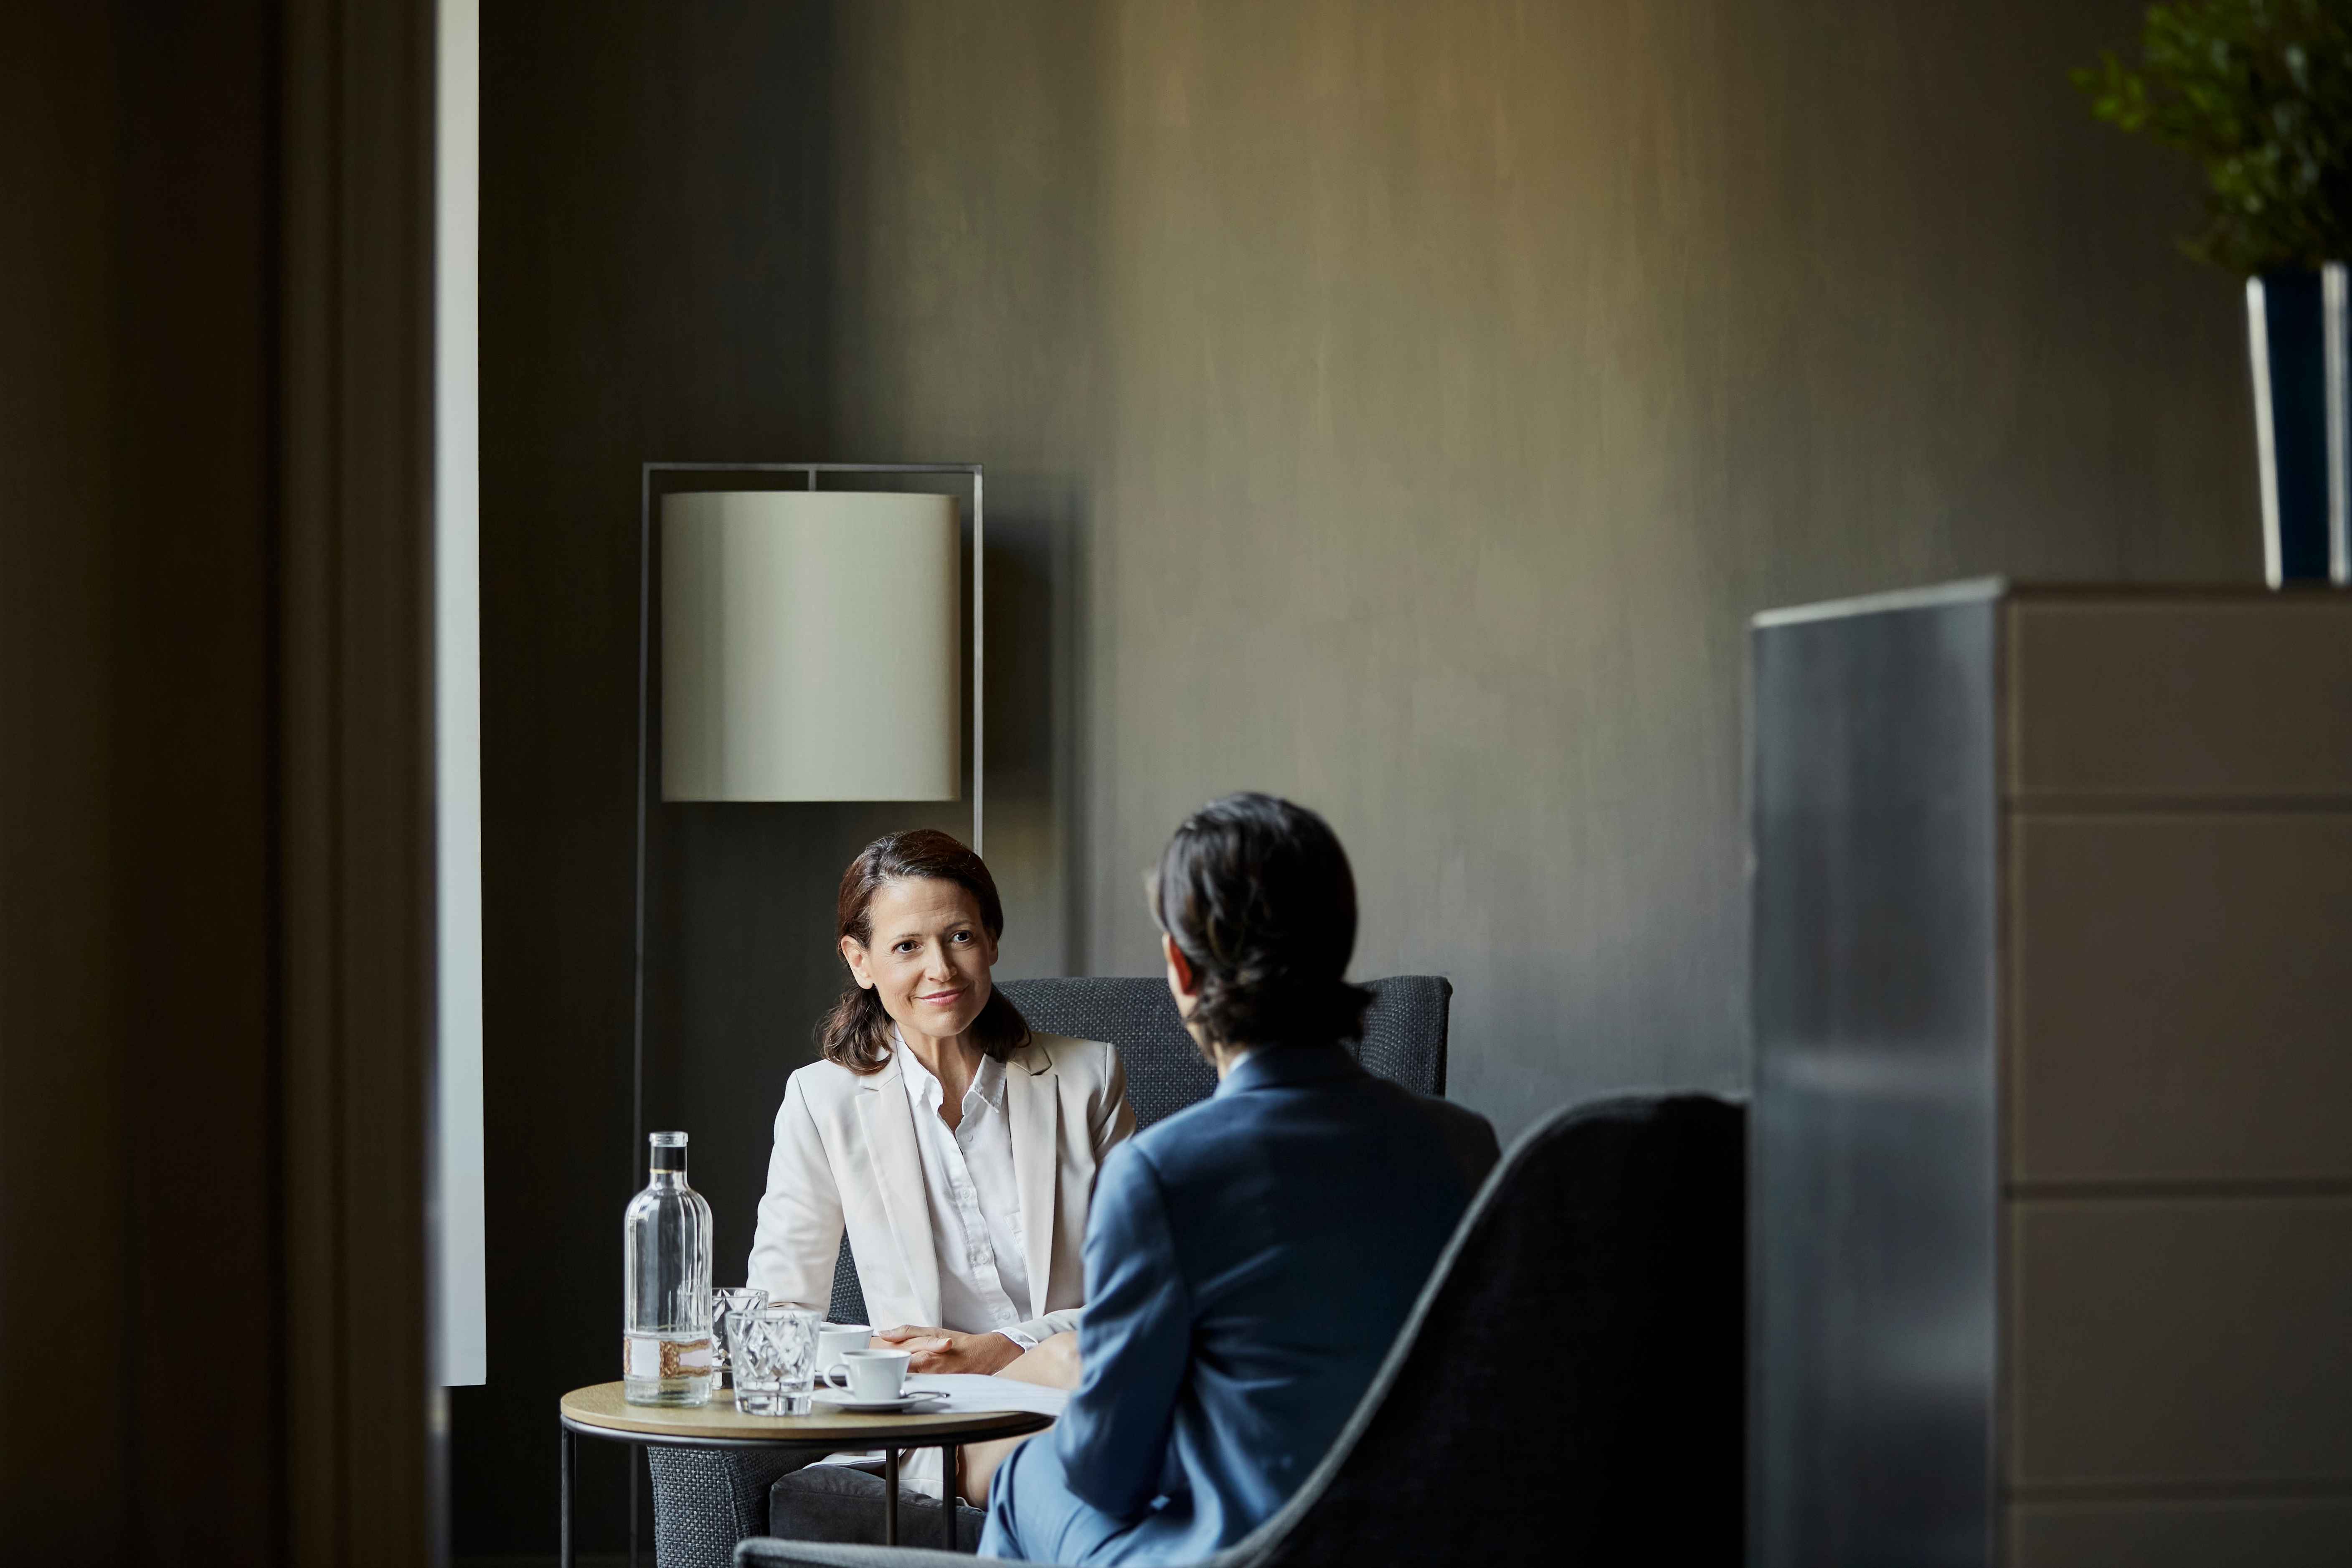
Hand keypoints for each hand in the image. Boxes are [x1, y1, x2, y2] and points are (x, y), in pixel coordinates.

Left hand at [873, 1324, 1023, 1374]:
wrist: (985, 1355)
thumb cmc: (959, 1342)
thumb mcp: (933, 1330)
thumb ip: (907, 1332)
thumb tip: (883, 1333)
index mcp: (924, 1355)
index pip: (893, 1361)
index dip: (876, 1360)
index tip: (862, 1358)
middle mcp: (928, 1371)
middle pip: (897, 1374)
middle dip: (882, 1371)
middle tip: (864, 1369)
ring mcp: (934, 1383)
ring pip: (906, 1382)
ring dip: (893, 1378)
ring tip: (880, 1376)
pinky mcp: (939, 1389)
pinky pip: (919, 1388)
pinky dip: (909, 1384)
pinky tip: (902, 1382)